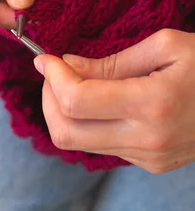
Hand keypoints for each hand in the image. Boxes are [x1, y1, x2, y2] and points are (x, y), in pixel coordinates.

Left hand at [35, 29, 194, 173]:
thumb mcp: (166, 46)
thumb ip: (111, 61)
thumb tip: (66, 65)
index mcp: (154, 104)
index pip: (76, 101)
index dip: (52, 76)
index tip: (44, 57)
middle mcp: (148, 139)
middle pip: (65, 130)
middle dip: (47, 97)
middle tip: (55, 72)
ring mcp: (148, 157)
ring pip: (75, 142)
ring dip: (60, 111)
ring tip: (71, 83)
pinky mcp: (150, 164)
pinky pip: (97, 145)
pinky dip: (84, 122)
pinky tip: (96, 100)